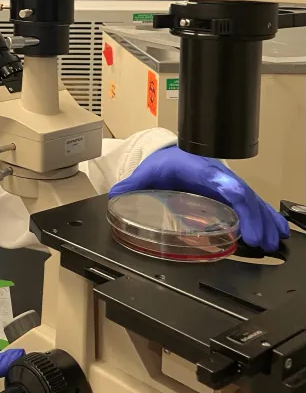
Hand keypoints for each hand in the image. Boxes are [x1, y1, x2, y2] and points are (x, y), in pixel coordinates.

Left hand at [109, 145, 289, 252]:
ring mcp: (225, 181)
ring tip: (272, 239)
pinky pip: (252, 202)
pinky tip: (277, 230)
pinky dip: (266, 215)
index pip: (210, 174)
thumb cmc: (160, 164)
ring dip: (262, 218)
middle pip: (237, 190)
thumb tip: (114, 197)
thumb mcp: (144, 174)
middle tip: (259, 238)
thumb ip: (129, 187)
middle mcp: (213, 172)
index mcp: (191, 166)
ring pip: (249, 198)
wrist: (170, 153)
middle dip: (250, 213)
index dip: (224, 184)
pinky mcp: (231, 191)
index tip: (237, 196)